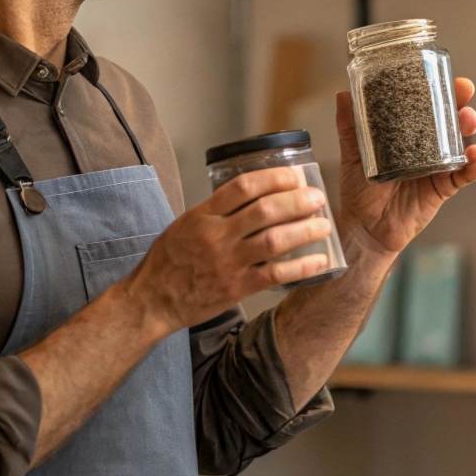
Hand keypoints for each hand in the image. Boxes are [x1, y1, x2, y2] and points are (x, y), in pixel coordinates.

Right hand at [124, 168, 331, 335]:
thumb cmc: (168, 260)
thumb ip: (216, 210)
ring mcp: (227, 262)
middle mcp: (216, 235)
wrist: (152, 299)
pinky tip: (319, 261)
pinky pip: (275, 274)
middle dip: (298, 201)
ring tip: (324, 225)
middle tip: (318, 198)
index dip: (274, 177)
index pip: (243, 186)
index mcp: (203, 214)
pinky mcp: (236, 288)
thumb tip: (254, 195)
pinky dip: (301, 267)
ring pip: (275, 240)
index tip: (295, 175)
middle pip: (265, 210)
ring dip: (305, 230)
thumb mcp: (186, 223)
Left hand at [334, 77, 475, 256]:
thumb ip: (350, 127)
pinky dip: (474, 165)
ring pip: (459, 143)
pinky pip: (463, 175)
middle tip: (464, 91)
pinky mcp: (442, 189)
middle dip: (460, 103)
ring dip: (468, 128)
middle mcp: (425, 147)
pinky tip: (475, 155)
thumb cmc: (359, 191)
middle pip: (449, 120)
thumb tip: (342, 94)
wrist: (364, 229)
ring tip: (468, 119)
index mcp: (406, 134)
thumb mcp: (353, 155)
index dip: (438, 90)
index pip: (426, 106)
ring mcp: (436, 167)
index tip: (445, 76)